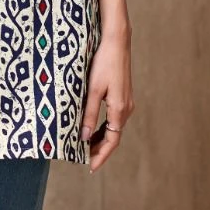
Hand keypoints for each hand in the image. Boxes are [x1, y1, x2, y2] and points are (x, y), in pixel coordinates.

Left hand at [80, 25, 133, 173]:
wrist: (117, 42)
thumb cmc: (104, 63)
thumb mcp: (93, 90)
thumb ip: (89, 115)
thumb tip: (84, 137)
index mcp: (119, 110)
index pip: (111, 142)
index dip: (100, 156)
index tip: (90, 167)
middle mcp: (126, 109)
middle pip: (113, 137)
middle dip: (99, 149)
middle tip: (83, 159)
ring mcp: (126, 103)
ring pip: (113, 129)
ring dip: (100, 139)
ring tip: (84, 147)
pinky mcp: (123, 96)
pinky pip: (113, 119)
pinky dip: (103, 128)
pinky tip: (92, 128)